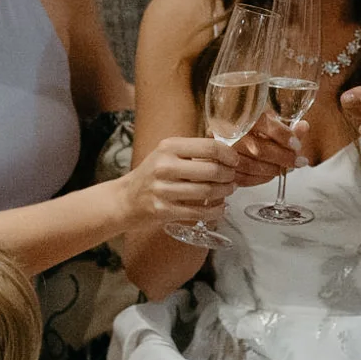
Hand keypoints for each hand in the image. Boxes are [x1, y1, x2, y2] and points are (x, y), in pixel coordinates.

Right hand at [123, 136, 241, 229]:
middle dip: (229, 175)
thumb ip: (192, 151)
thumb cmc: (151, 175)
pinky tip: (220, 207)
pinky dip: (215, 211)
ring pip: (207, 192)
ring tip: (228, 190)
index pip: (209, 147)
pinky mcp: (164, 211)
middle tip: (233, 178)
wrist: (125, 200)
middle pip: (212, 170)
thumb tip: (226, 152)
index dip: (228, 155)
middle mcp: (165, 166)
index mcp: (168, 147)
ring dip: (224, 192)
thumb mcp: (166, 153)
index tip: (234, 160)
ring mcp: (164, 190)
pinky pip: (199, 212)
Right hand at [224, 116, 304, 185]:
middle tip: (299, 161)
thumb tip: (304, 126)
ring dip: (274, 170)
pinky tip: (271, 174)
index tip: (297, 145)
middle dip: (284, 158)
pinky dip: (261, 178)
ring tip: (288, 168)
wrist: (218, 136)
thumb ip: (284, 126)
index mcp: (241, 114)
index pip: (264, 123)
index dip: (283, 136)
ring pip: (251, 165)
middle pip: (259, 149)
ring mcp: (223, 151)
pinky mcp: (221, 167)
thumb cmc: (245, 126)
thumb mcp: (264, 121)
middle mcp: (230, 132)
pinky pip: (243, 178)